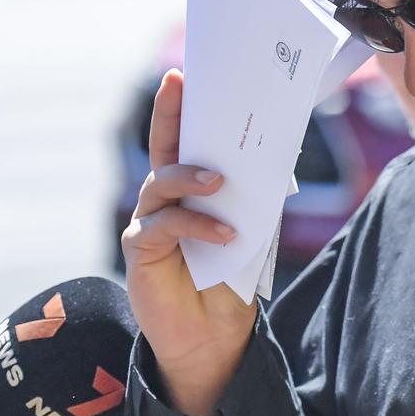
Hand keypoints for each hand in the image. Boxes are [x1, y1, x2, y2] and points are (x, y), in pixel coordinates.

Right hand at [121, 69, 258, 415]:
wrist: (214, 340)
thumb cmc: (230, 282)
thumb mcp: (247, 231)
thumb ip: (248, 198)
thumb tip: (274, 155)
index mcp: (187, 193)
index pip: (180, 143)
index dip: (178, 110)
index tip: (183, 75)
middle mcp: (162, 203)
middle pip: (161, 151)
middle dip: (169, 117)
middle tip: (179, 86)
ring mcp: (148, 225)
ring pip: (160, 185)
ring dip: (191, 178)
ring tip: (221, 183)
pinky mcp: (140, 254)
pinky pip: (163, 228)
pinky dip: (195, 227)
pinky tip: (223, 236)